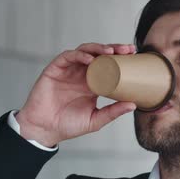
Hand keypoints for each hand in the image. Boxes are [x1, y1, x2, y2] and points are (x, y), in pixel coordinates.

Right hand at [15, 43, 136, 146]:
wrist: (45, 130)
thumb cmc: (68, 125)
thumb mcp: (96, 119)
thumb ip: (113, 112)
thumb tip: (134, 105)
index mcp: (92, 83)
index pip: (108, 66)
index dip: (120, 59)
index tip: (134, 55)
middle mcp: (81, 74)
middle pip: (99, 55)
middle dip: (113, 49)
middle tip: (127, 49)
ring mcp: (68, 70)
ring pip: (84, 51)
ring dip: (98, 48)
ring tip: (110, 51)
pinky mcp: (55, 69)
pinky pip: (68, 57)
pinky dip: (80, 55)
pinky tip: (90, 59)